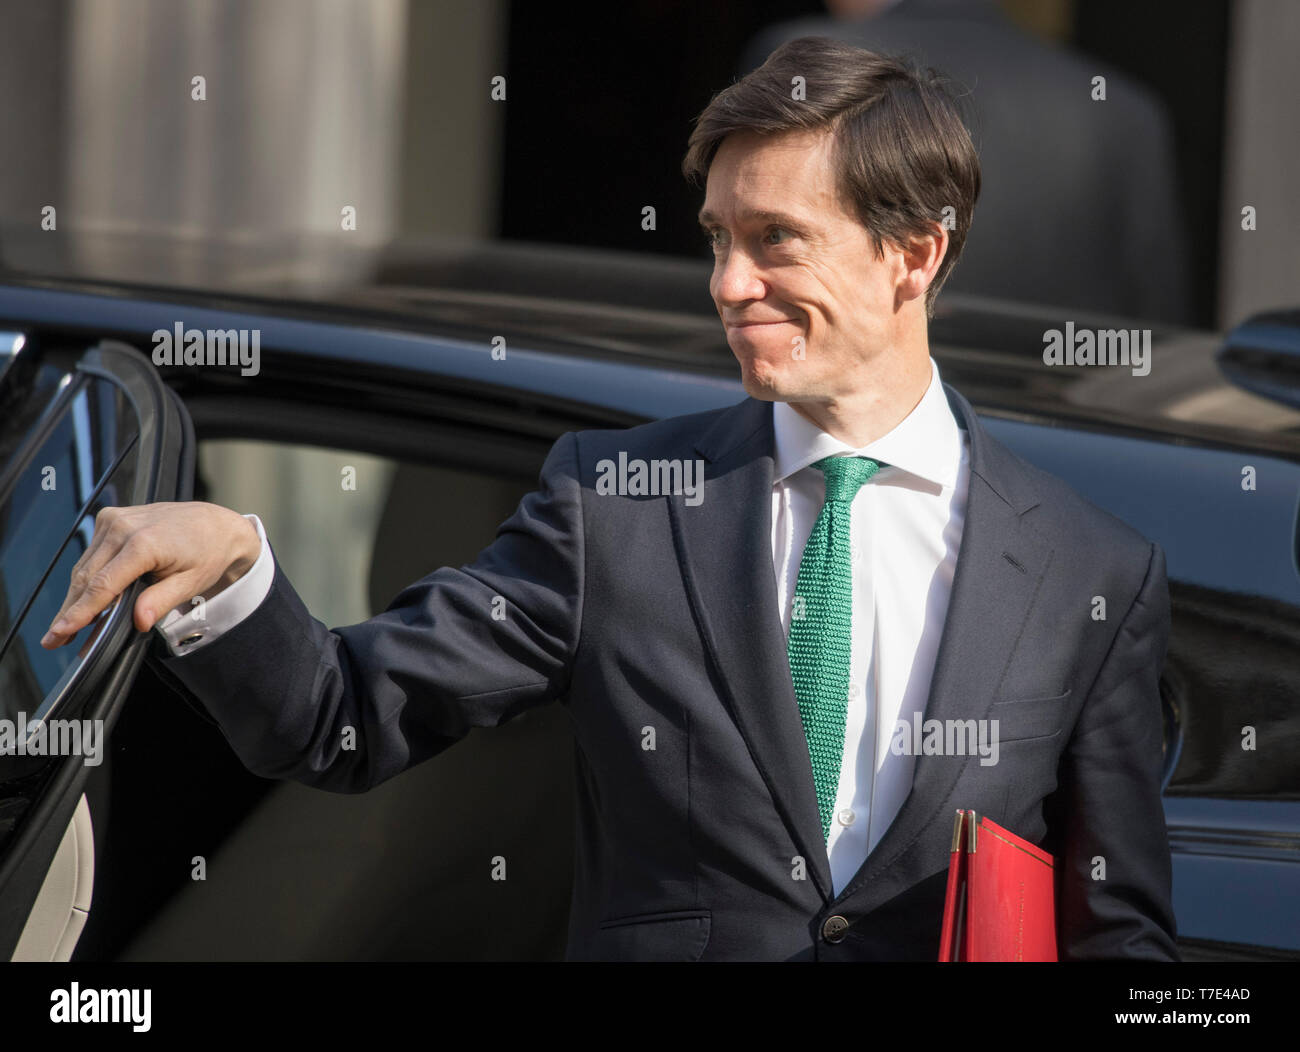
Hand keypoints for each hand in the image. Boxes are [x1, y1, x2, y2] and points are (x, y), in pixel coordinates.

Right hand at [40, 502, 261, 648]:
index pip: (103, 584)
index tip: (61, 632)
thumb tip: (139, 622)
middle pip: (87, 577)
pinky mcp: (111, 518)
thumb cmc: (208, 552)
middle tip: (54, 639)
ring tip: (64, 626)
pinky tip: (83, 600)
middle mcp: (123, 526)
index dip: (81, 612)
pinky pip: (92, 554)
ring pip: (85, 566)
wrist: (216, 524)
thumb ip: (161, 601)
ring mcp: (115, 519)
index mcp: (144, 542)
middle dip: (70, 610)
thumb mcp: (191, 582)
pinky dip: (87, 577)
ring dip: (75, 596)